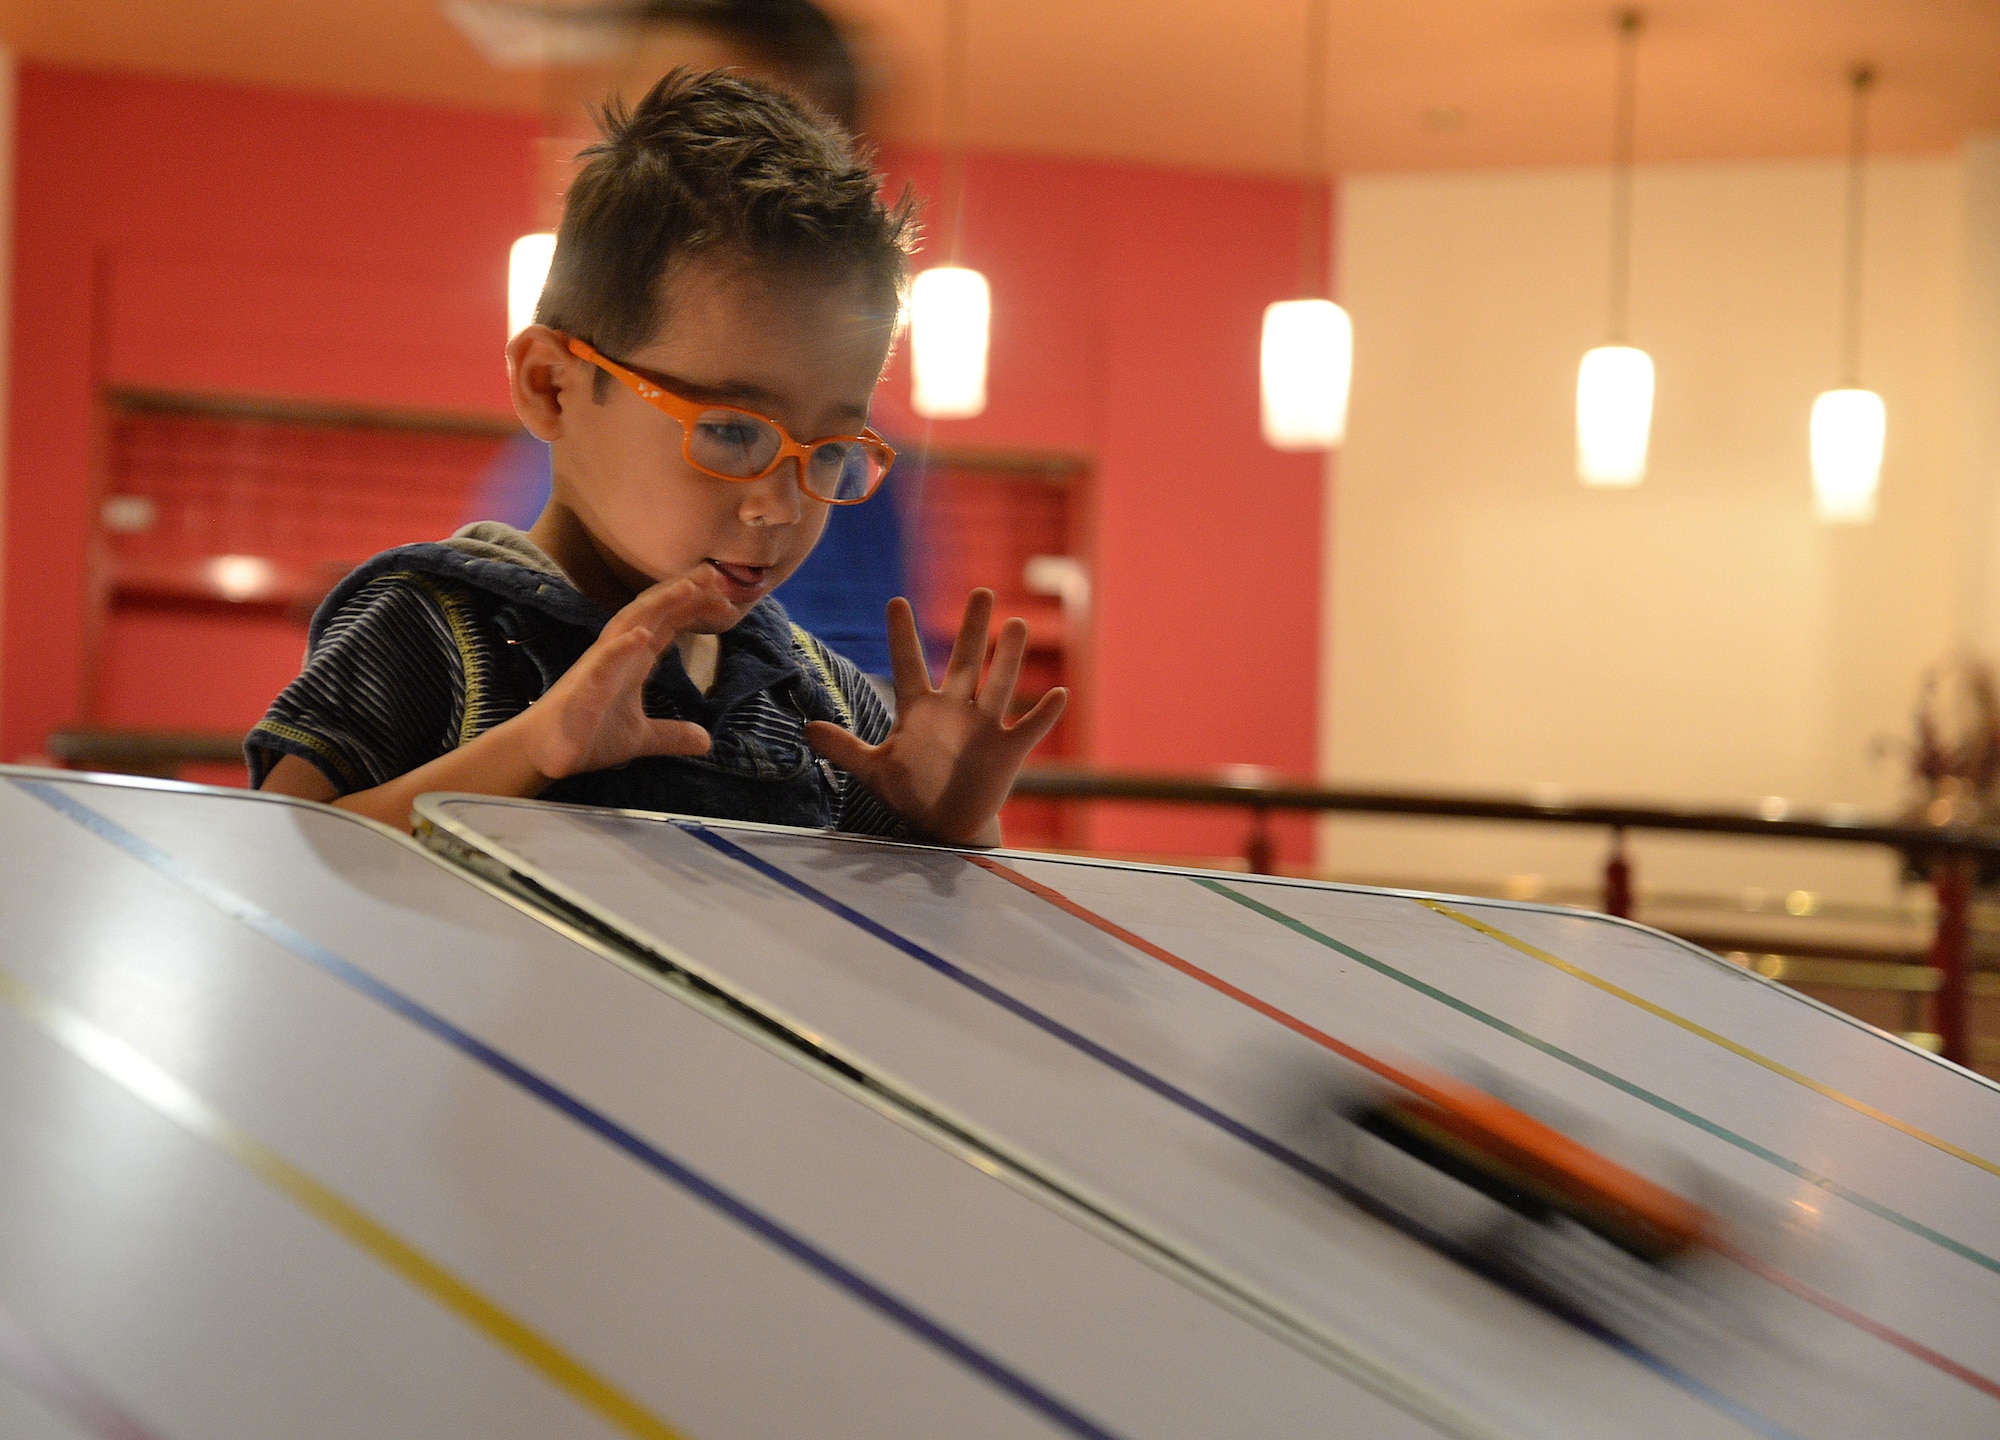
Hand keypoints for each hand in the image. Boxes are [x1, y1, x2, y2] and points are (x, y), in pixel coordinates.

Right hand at [520, 574, 736, 779]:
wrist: (547, 754)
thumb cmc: (588, 736)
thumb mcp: (642, 737)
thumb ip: (672, 735)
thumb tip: (705, 741)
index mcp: (632, 661)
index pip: (666, 625)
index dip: (692, 607)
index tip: (724, 595)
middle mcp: (617, 654)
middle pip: (653, 614)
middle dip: (682, 592)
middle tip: (716, 574)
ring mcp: (599, 668)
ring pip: (630, 627)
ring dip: (658, 607)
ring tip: (688, 589)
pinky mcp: (584, 689)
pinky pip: (602, 665)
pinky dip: (622, 648)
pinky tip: (642, 636)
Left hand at [805, 589, 1067, 844]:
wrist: (944, 824)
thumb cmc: (909, 791)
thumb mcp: (874, 770)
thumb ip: (844, 748)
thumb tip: (806, 729)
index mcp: (919, 709)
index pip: (909, 664)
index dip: (902, 636)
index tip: (895, 601)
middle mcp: (954, 710)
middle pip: (966, 662)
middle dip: (973, 629)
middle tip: (982, 592)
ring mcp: (984, 728)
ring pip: (999, 686)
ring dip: (1009, 659)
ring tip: (1017, 625)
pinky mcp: (1007, 751)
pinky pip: (1028, 729)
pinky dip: (1043, 714)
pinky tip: (1058, 695)